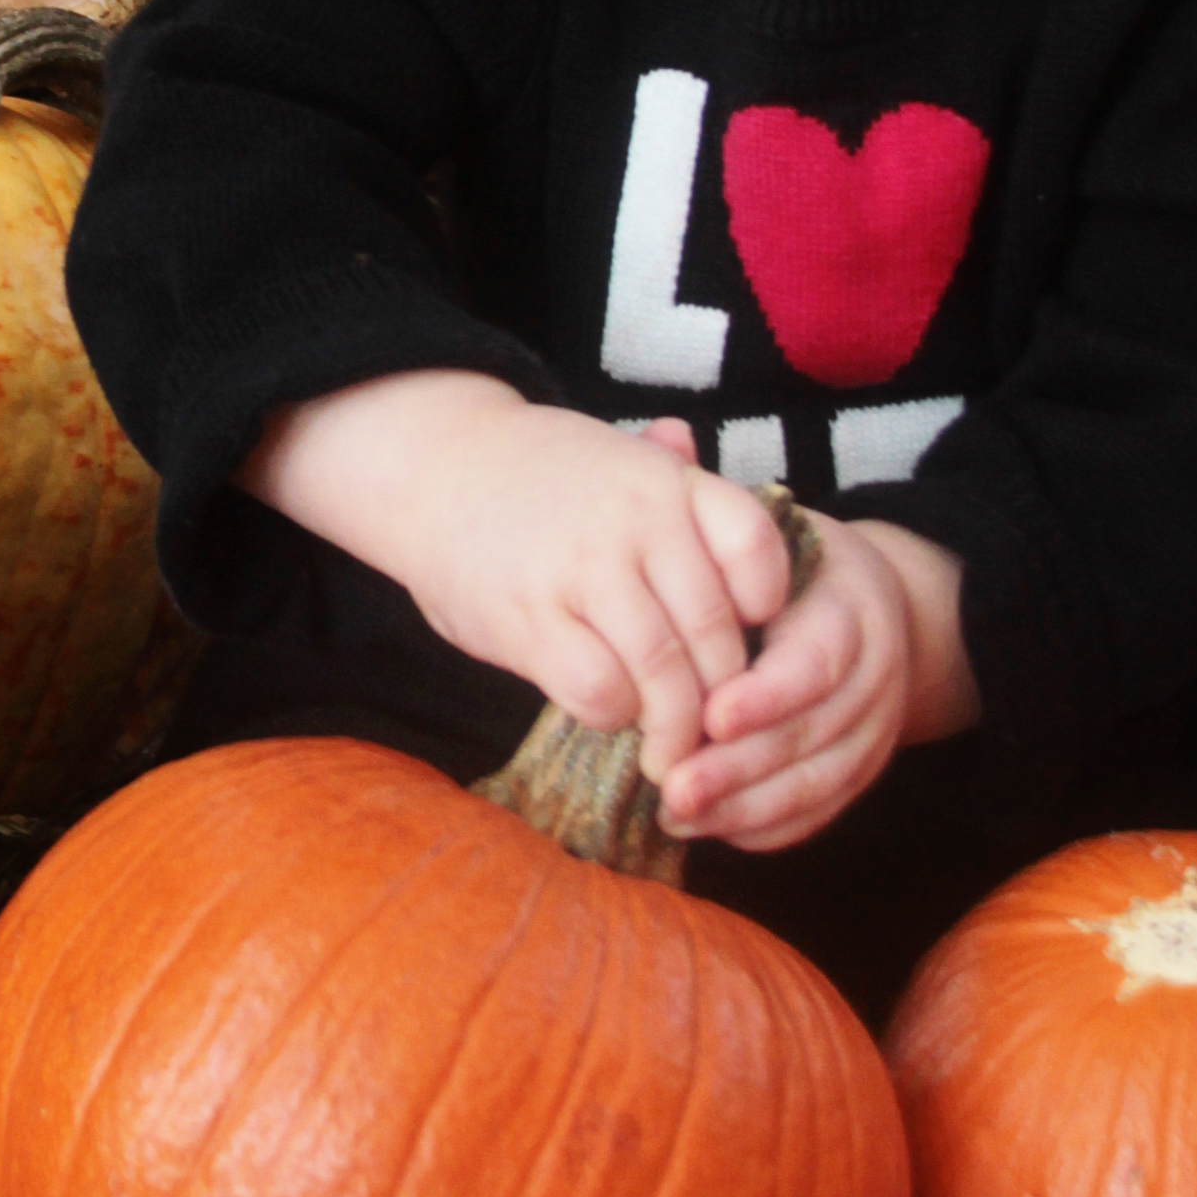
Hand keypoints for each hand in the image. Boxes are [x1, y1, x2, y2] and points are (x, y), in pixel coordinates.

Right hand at [246, 371, 795, 787]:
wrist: (430, 466)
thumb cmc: (533, 477)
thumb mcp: (611, 457)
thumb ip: (665, 469)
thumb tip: (694, 447)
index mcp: (668, 481)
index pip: (756, 546)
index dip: (766, 602)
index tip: (750, 633)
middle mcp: (638, 521)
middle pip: (716, 634)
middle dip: (725, 699)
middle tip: (717, 730)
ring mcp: (585, 568)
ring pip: (666, 675)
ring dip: (674, 727)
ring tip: (671, 749)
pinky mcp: (532, 618)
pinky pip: (601, 691)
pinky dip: (613, 714)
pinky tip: (605, 707)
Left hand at [663, 516, 974, 849]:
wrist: (863, 605)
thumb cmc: (788, 567)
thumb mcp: (771, 539)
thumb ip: (726, 551)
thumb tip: (659, 527)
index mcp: (851, 610)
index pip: (817, 662)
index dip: (767, 697)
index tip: (709, 718)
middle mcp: (874, 676)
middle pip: (811, 734)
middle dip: (738, 768)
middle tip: (672, 787)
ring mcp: (874, 731)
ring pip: (815, 784)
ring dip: (743, 807)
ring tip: (674, 814)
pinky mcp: (860, 773)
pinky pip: (816, 814)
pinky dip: (762, 829)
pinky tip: (706, 828)